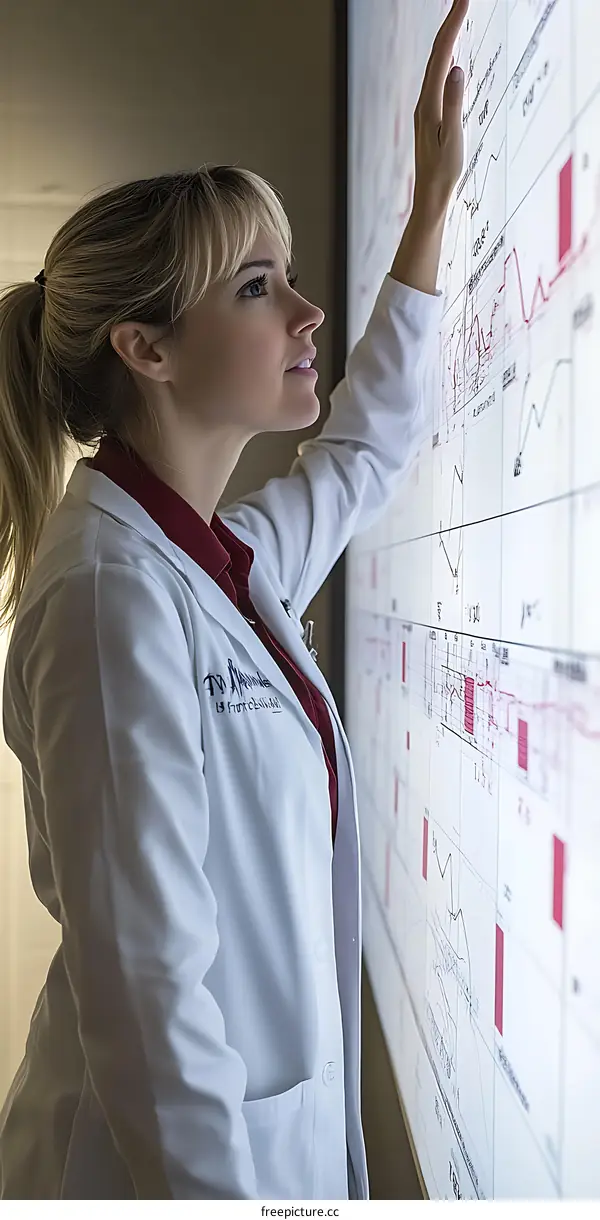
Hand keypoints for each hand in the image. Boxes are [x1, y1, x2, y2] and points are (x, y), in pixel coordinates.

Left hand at [413, 0, 468, 224]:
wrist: (430, 197)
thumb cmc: (443, 173)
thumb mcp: (453, 139)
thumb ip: (453, 103)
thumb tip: (455, 70)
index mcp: (429, 104)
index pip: (442, 56)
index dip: (453, 25)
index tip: (464, 0)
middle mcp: (424, 102)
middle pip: (437, 54)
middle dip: (450, 23)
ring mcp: (426, 108)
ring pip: (436, 63)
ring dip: (447, 37)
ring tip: (458, 15)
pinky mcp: (430, 115)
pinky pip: (437, 77)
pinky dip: (445, 57)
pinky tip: (450, 55)